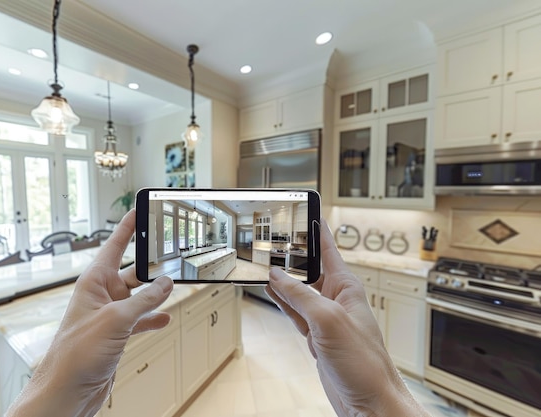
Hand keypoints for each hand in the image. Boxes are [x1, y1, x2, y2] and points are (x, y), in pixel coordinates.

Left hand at [6, 209, 173, 416]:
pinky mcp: (116, 334)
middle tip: (171, 254)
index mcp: (94, 282)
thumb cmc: (75, 354)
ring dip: (156, 294)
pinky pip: (140, 318)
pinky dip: (153, 317)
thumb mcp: (115, 320)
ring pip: (140, 296)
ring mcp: (110, 315)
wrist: (67, 391)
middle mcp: (102, 295)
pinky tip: (165, 317)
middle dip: (151, 264)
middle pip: (132, 271)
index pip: (114, 245)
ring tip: (175, 286)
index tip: (140, 210)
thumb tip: (166, 284)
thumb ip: (144, 301)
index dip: (128, 227)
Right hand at [265, 220, 428, 416]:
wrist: (370, 403)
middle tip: (270, 238)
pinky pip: (294, 311)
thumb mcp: (328, 321)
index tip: (303, 210)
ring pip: (298, 290)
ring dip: (281, 279)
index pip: (328, 248)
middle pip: (309, 268)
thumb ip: (301, 295)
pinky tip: (270, 290)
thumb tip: (277, 275)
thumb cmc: (365, 364)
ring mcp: (324, 318)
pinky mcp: (316, 336)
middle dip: (290, 254)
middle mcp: (336, 299)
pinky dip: (281, 301)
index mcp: (346, 286)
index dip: (315, 228)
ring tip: (262, 262)